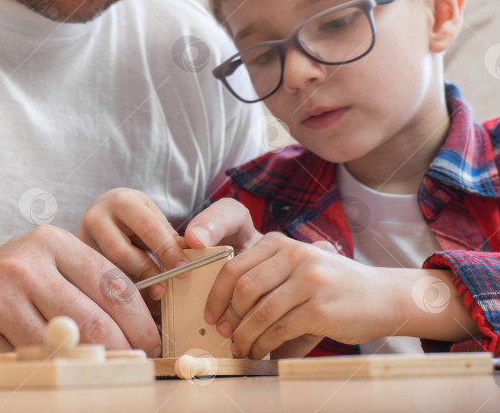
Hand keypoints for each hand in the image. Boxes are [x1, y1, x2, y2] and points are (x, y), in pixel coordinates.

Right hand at [0, 225, 160, 356]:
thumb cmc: (4, 280)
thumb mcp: (44, 265)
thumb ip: (86, 286)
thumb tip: (140, 327)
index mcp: (50, 242)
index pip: (113, 284)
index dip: (140, 321)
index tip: (153, 343)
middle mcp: (24, 264)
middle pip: (93, 321)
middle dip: (123, 351)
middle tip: (136, 366)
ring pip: (62, 348)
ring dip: (86, 367)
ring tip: (98, 371)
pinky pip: (26, 362)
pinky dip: (44, 370)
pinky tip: (49, 367)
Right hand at [78, 188, 188, 300]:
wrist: (103, 209)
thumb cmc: (134, 215)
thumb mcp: (153, 217)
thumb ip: (169, 238)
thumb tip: (187, 264)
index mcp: (121, 202)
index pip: (148, 229)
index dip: (168, 251)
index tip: (183, 271)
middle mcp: (95, 218)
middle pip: (121, 254)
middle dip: (146, 273)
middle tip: (164, 290)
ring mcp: (80, 240)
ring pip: (106, 271)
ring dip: (131, 289)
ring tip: (151, 300)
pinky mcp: (73, 260)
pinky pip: (97, 281)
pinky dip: (119, 295)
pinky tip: (133, 305)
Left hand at [184, 198, 322, 357]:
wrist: (385, 296)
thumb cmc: (334, 285)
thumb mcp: (299, 267)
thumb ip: (266, 278)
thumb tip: (226, 310)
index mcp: (281, 243)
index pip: (234, 267)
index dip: (216, 295)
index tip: (211, 314)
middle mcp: (294, 256)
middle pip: (243, 288)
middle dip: (229, 317)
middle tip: (224, 334)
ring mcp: (309, 281)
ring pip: (260, 313)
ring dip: (245, 336)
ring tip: (241, 349)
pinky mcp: (320, 308)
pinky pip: (279, 330)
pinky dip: (264, 345)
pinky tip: (261, 352)